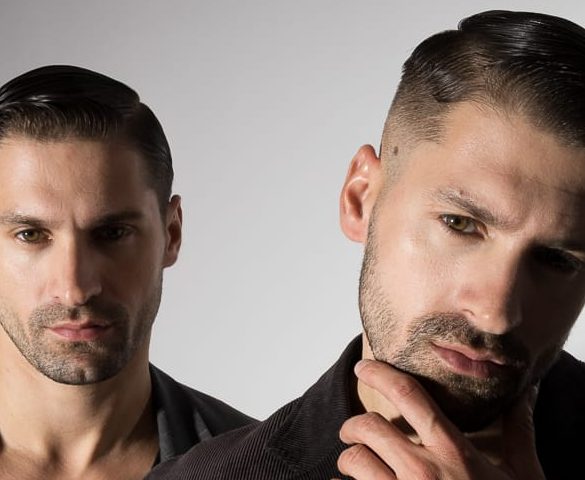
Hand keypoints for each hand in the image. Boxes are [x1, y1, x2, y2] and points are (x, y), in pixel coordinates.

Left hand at [336, 359, 544, 479]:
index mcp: (454, 452)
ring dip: (350, 459)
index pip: (409, 396)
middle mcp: (423, 472)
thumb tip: (526, 393)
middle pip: (369, 427)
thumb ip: (518, 432)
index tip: (364, 367)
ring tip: (356, 463)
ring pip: (355, 461)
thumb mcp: (522, 475)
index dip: (380, 374)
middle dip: (354, 425)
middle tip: (353, 431)